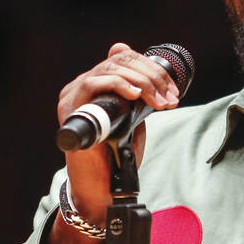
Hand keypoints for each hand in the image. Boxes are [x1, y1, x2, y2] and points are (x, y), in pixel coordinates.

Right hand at [47, 43, 179, 243]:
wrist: (101, 187)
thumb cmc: (115, 155)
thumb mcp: (132, 117)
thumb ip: (136, 94)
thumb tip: (148, 68)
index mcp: (94, 85)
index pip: (122, 56)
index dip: (151, 68)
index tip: (171, 90)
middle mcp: (80, 86)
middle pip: (119, 60)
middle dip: (152, 77)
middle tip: (169, 98)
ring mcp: (73, 96)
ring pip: (110, 68)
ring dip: (143, 83)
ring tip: (159, 102)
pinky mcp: (72, 110)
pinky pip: (93, 83)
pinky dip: (118, 85)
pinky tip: (135, 95)